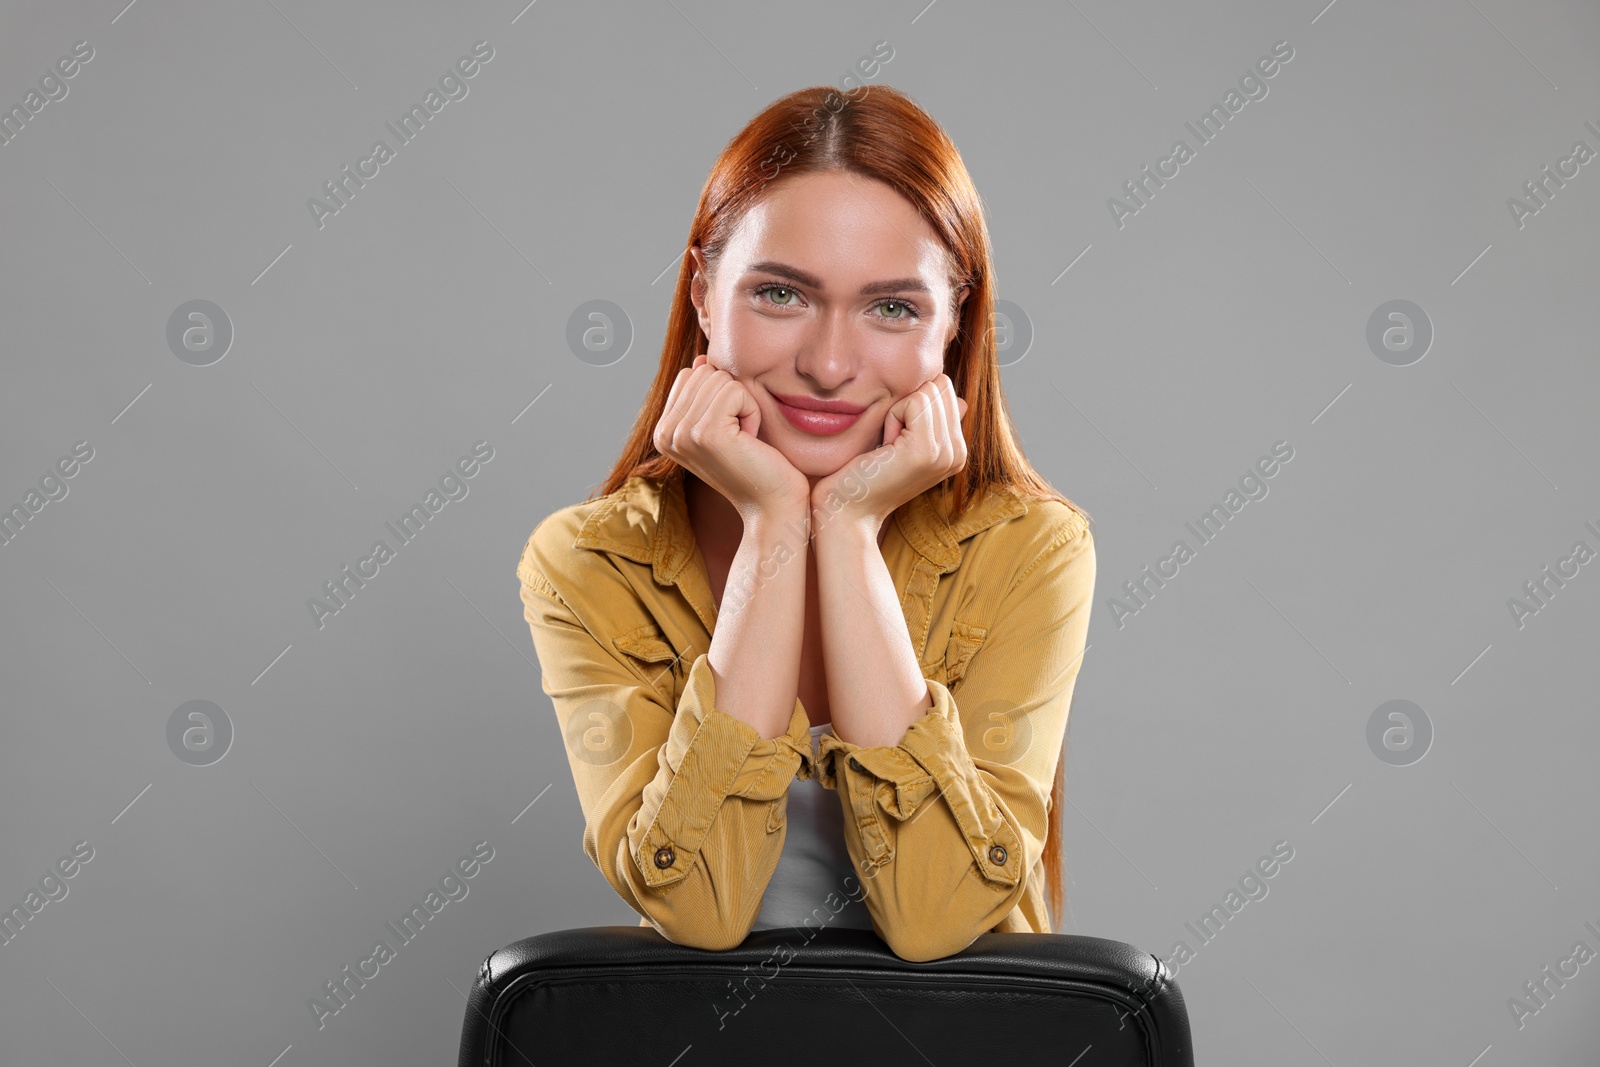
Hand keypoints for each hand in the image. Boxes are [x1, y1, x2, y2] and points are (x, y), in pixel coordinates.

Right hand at [654, 354, 810, 519]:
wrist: (772, 503)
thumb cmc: (754, 462)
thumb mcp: (722, 423)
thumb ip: (705, 393)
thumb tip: (701, 361)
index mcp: (663, 431)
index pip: (690, 375)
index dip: (719, 395)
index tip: (728, 431)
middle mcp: (665, 434)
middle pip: (704, 373)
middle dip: (732, 397)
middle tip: (739, 436)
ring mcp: (682, 434)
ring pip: (720, 379)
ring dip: (744, 405)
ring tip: (744, 439)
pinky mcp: (706, 433)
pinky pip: (735, 391)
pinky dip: (752, 411)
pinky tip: (750, 440)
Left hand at [809, 373, 967, 534]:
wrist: (848, 510)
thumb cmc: (866, 473)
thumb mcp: (904, 443)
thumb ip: (933, 421)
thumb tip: (961, 401)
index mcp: (957, 450)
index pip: (946, 390)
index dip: (913, 403)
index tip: (897, 439)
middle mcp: (958, 453)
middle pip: (940, 386)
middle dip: (908, 405)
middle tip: (891, 442)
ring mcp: (945, 453)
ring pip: (927, 392)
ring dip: (898, 412)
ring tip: (888, 446)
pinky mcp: (926, 450)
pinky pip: (913, 401)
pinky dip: (892, 417)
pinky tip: (884, 447)